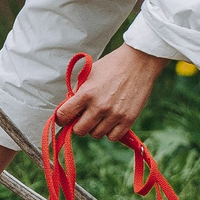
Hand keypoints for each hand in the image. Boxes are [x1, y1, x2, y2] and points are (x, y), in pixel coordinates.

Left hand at [49, 44, 171, 143]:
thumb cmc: (111, 66)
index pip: (64, 116)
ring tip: (100, 116)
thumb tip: (68, 108)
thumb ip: (77, 92)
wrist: (139, 62)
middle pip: (80, 131)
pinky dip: (110, 132)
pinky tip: (111, 121)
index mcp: (86, 93)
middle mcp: (99, 106)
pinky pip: (113, 137)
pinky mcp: (129, 119)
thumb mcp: (89, 74)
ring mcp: (114, 114)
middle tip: (84, 117)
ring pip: (96, 134)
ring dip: (95, 127)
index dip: (61, 119)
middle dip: (79, 124)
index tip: (64, 119)